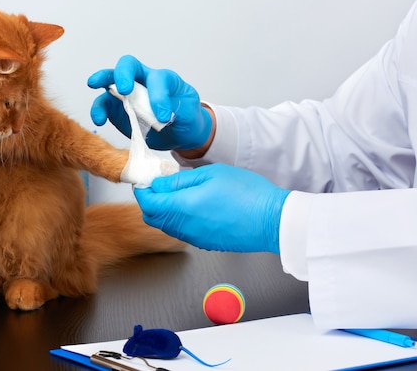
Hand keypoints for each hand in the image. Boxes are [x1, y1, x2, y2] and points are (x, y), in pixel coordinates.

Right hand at [87, 55, 212, 149]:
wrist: (179, 133)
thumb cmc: (185, 117)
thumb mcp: (189, 113)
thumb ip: (176, 111)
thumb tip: (159, 116)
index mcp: (163, 79)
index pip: (157, 79)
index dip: (159, 96)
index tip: (164, 117)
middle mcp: (142, 81)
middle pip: (128, 66)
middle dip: (123, 74)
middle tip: (124, 89)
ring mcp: (127, 95)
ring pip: (109, 81)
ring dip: (101, 84)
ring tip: (97, 96)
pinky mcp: (117, 110)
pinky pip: (103, 105)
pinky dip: (99, 110)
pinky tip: (100, 120)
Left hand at [133, 163, 290, 252]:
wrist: (272, 220)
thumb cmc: (247, 193)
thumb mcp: (210, 174)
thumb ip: (179, 180)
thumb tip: (158, 184)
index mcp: (182, 208)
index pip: (147, 202)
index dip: (143, 189)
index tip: (147, 179)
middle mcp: (184, 227)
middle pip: (152, 216)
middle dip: (151, 200)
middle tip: (162, 184)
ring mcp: (194, 238)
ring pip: (167, 225)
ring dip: (165, 209)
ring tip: (181, 192)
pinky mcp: (205, 243)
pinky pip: (182, 231)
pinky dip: (179, 218)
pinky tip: (195, 205)